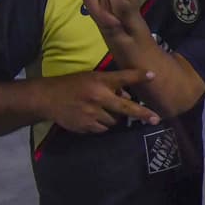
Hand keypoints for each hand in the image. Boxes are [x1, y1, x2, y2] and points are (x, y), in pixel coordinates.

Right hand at [42, 69, 158, 132]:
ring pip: (115, 120)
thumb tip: (130, 98)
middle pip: (126, 108)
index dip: (138, 76)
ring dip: (114, 117)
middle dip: (143, 114)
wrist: (48, 98)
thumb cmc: (74, 85)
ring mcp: (92, 113)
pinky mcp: (86, 126)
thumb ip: (112, 86)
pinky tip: (92, 117)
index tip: (152, 76)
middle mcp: (99, 97)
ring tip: (102, 110)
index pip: (123, 78)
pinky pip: (103, 128)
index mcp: (100, 81)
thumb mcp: (92, 78)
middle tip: (156, 120)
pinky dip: (102, 124)